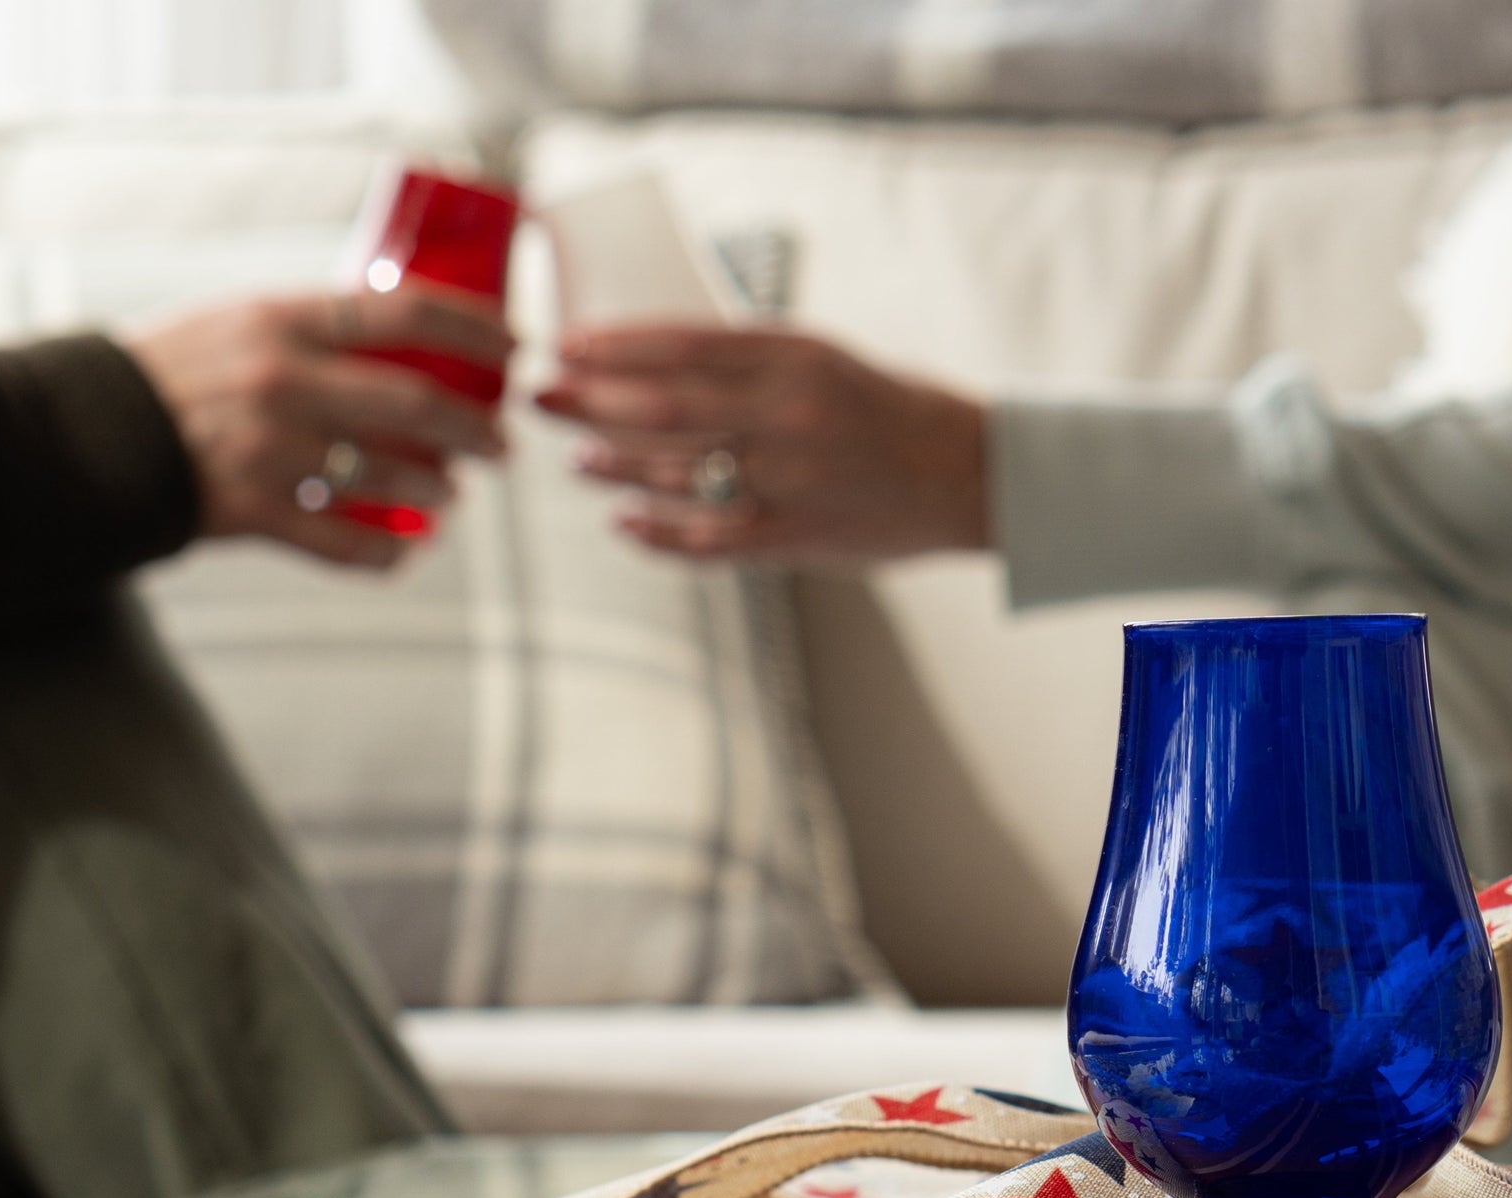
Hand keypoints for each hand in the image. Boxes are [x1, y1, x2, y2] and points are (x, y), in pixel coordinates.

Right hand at [127, 287, 512, 567]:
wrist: (95, 432)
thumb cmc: (180, 372)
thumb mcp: (242, 322)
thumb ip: (318, 330)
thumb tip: (413, 336)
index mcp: (282, 318)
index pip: (405, 311)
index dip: (476, 329)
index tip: (518, 346)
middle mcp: (283, 380)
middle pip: (420, 405)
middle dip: (479, 429)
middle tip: (502, 443)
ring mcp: (272, 451)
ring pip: (395, 480)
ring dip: (442, 491)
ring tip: (454, 492)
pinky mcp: (258, 513)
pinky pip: (352, 545)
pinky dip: (392, 553)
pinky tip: (411, 547)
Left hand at [538, 325, 987, 561]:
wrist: (971, 477)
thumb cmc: (896, 411)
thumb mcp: (829, 360)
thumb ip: (757, 362)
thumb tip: (668, 360)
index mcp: (798, 359)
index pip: (684, 343)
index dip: (614, 346)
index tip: (565, 344)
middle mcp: (789, 418)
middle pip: (664, 407)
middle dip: (590, 401)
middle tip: (539, 396)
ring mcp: (790, 482)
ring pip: (677, 474)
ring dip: (614, 467)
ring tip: (574, 458)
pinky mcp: (797, 537)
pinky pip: (709, 540)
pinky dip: (659, 533)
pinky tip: (623, 522)